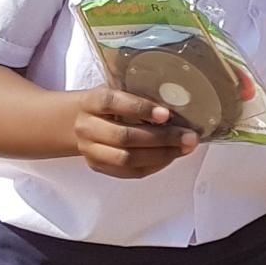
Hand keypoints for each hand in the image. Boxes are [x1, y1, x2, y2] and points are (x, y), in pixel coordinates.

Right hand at [73, 87, 197, 177]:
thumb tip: (178, 107)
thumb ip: (139, 97)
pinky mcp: (98, 166)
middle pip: (124, 136)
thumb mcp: (117, 92)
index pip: (112, 103)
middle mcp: (87, 127)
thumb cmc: (108, 106)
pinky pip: (130, 171)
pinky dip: (155, 165)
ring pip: (127, 158)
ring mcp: (90, 149)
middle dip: (162, 138)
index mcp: (91, 102)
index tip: (166, 114)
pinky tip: (171, 156)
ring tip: (185, 148)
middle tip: (188, 136)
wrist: (77, 121)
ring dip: (162, 154)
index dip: (140, 108)